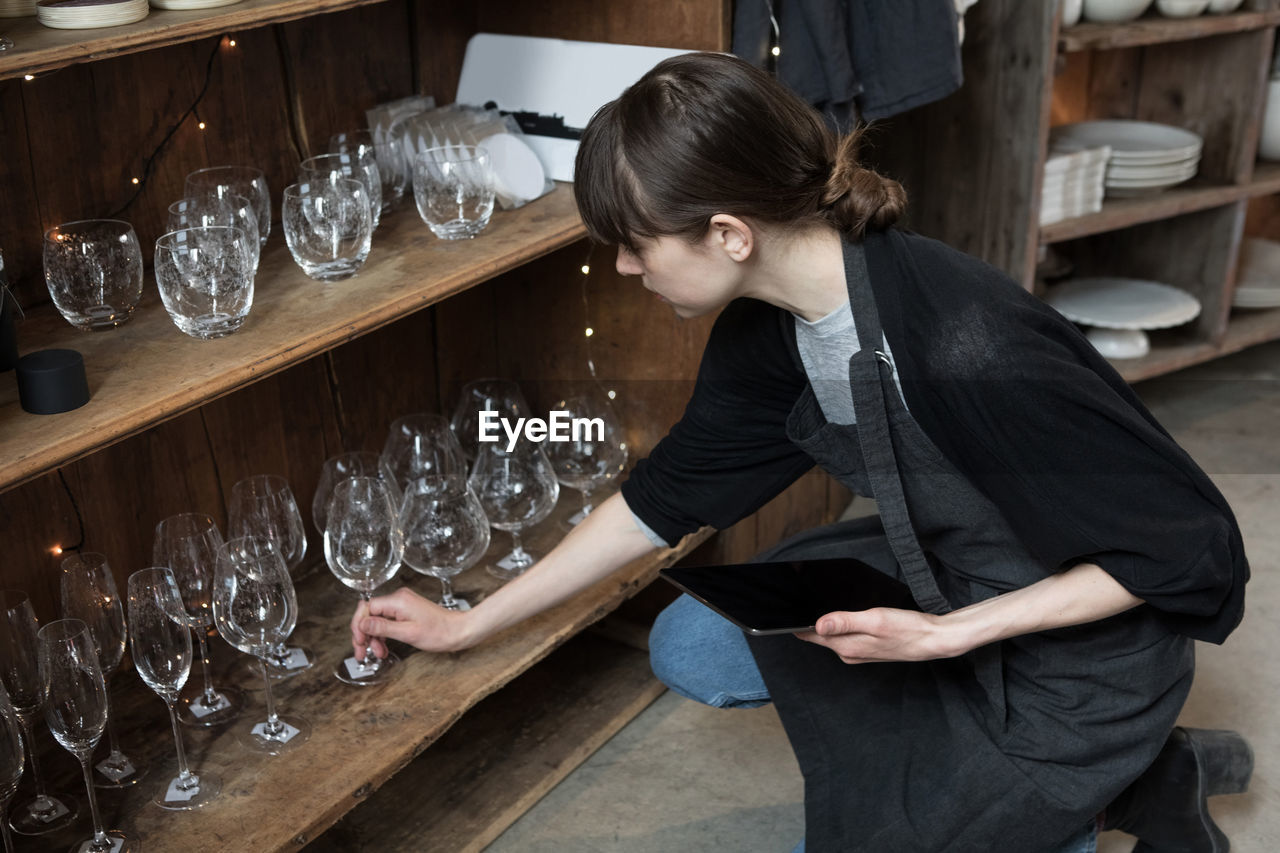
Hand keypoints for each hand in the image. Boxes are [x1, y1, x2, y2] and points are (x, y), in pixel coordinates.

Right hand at [351, 587, 470, 659]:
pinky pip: (387, 621)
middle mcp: (398, 599)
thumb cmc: (439, 632)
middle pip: (370, 614)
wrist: (459, 631)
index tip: (359, 641)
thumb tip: (363, 624)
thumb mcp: (407, 633)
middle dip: (364, 634)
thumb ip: (383, 628)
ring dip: (373, 637)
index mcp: (398, 600)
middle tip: (362, 652)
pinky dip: (383, 635)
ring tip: (378, 653)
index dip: (359, 625)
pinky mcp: (406, 611)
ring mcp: (402, 604)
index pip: (367, 607)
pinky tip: (383, 647)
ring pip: (377, 619)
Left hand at [795, 608, 962, 664]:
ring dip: (827, 622)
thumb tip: (818, 623)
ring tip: (824, 604)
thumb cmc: (908, 629)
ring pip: (832, 635)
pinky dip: (841, 625)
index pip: (811, 635)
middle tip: (805, 599)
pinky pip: (845, 636)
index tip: (791, 607)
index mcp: (847, 646)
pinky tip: (847, 615)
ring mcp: (858, 652)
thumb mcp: (875, 620)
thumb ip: (845, 621)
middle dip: (811, 619)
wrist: (933, 639)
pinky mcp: (867, 649)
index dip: (799, 621)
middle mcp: (849, 653)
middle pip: (819, 635)